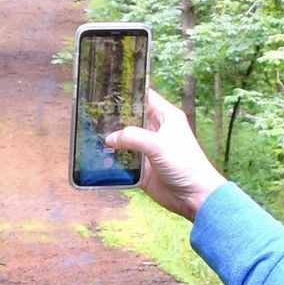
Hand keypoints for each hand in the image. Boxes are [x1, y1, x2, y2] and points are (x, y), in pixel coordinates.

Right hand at [105, 88, 226, 220]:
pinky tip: (98, 156)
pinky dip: (113, 159)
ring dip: (111, 139)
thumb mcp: (158, 144)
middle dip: (114, 117)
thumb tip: (110, 138)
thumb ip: (132, 137)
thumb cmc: (185, 164)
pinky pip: (124, 160)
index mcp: (165, 117)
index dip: (128, 92)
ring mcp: (148, 149)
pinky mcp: (142, 168)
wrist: (194, 196)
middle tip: (92, 113)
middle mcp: (156, 130)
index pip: (144, 97)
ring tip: (90, 133)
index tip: (107, 88)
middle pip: (130, 118)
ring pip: (124, 140)